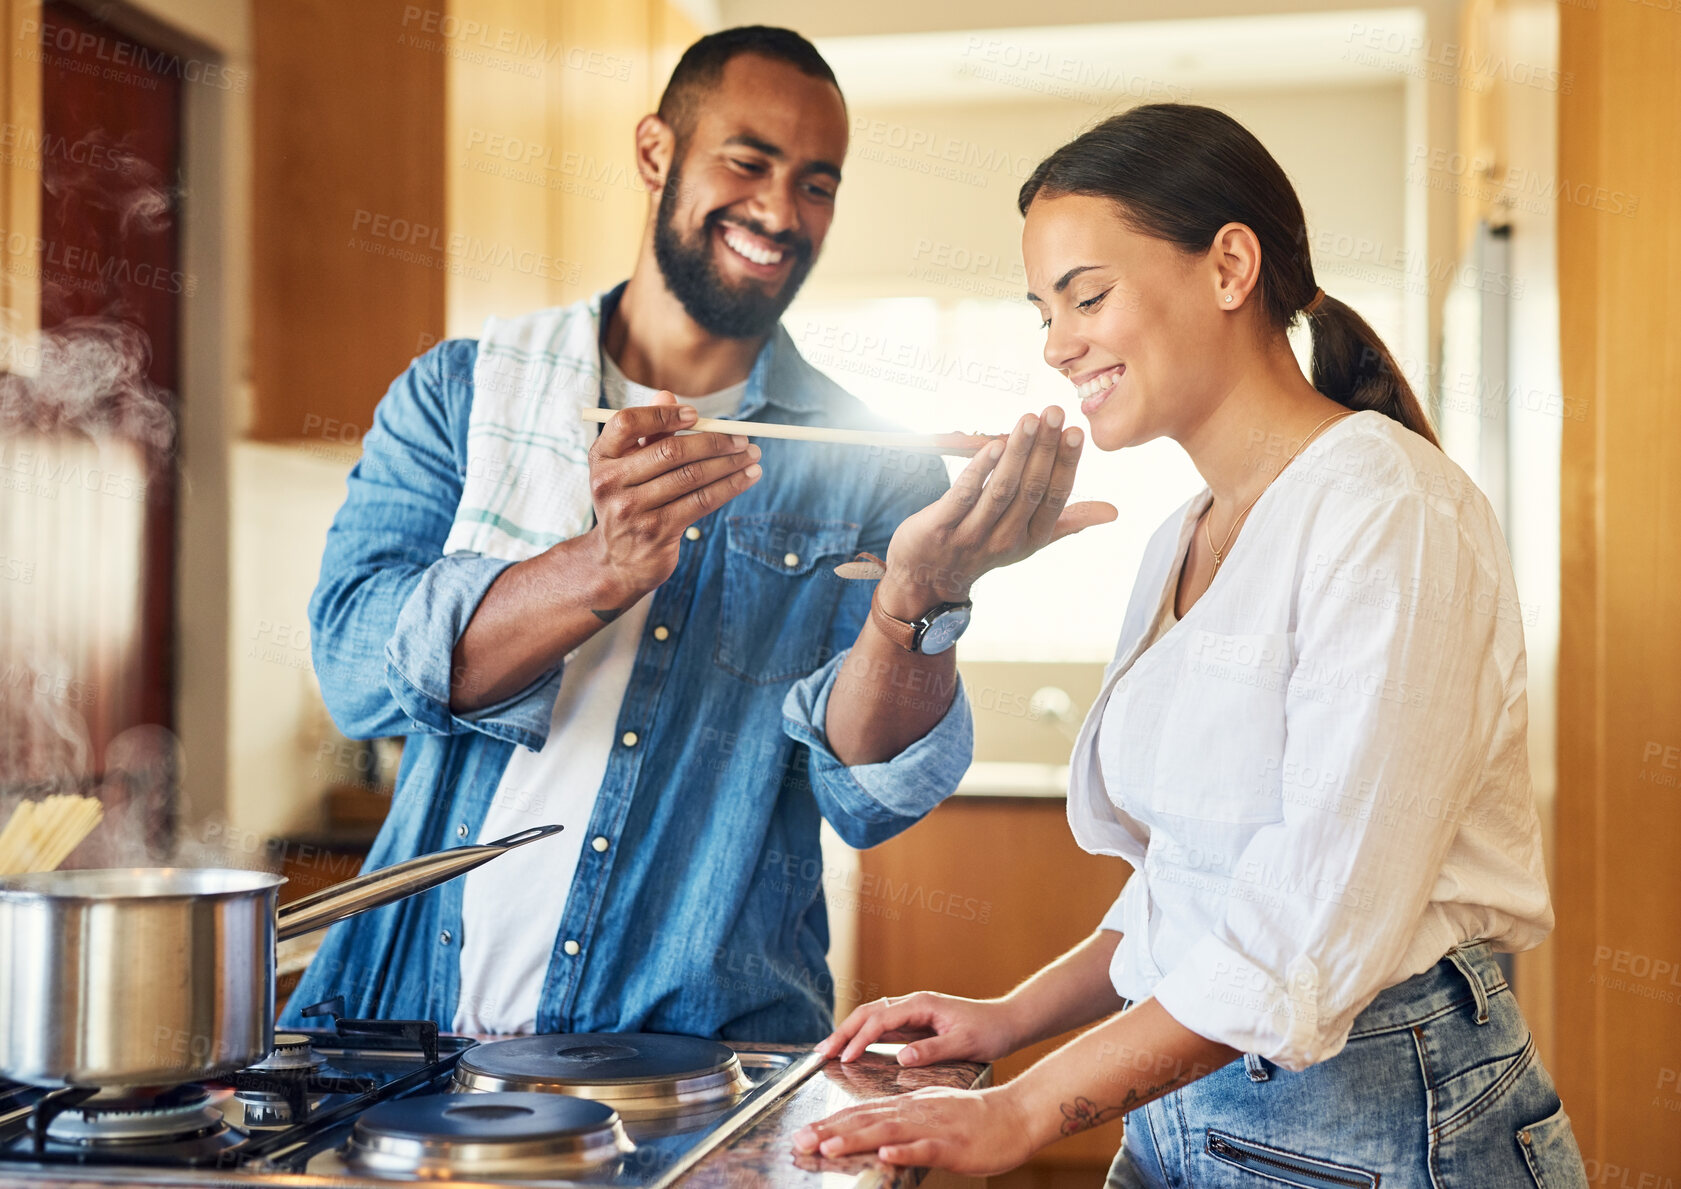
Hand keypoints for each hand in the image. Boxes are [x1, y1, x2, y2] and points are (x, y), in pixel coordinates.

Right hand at [585, 391, 760, 608]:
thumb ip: (646, 433)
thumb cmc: (629, 503)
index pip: (627, 423)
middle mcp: (611, 482)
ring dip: (729, 464)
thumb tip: (667, 395)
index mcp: (601, 457)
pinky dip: (729, 487)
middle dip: (713, 442)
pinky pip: (701, 502)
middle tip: (743, 439)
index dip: (663, 415)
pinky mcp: (656, 532)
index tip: (697, 415)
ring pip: (691, 477)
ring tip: (752, 456)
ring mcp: (632, 510)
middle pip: (669, 451)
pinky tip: (747, 478)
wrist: (616, 561)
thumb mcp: (627, 468)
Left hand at [792, 1086, 1036, 1174]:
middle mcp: (913, 1112)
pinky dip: (904, 1152)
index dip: (830, 1122)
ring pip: (889, 1132)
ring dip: (857, 1139)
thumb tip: (873, 1131)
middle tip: (799, 1140)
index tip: (801, 1132)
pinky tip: (885, 1157)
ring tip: (828, 1147)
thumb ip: (901, 1118)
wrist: (1014, 1115)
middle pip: (866, 1120)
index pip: (861, 1112)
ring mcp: (933, 1127)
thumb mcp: (930, 1111)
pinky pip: (925, 1149)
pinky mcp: (953, 1146)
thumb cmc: (972, 1118)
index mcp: (906, 1105)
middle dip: (830, 1130)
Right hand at [815, 991, 1021, 1065]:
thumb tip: (901, 1058)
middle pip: (868, 1013)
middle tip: (820, 1052)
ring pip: (871, 1018)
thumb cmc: (989, 1032)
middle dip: (843, 1031)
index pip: (881, 1020)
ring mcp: (912, 1013)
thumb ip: (932, 1050)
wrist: (1006, 1023)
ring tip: (827, 1050)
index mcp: (921, 1005)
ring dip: (848, 1032)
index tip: (844, 1058)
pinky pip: (882, 1027)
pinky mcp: (914, 1024)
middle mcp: (913, 1004)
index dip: (860, 1038)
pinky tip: (851, 1049)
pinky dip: (862, 1036)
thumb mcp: (964, 1044)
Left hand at [878, 407, 1115, 614]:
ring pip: (1001, 490)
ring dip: (1017, 453)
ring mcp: (972, 535)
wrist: (927, 580)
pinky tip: (993, 445)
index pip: (1055, 497)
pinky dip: (980, 470)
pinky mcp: (940, 528)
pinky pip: (964, 495)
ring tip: (1028, 420)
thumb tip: (1112, 511)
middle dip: (1045, 449)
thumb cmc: (982, 550)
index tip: (1076, 431)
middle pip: (1030, 489)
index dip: (1066, 464)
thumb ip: (1067, 521)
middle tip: (1054, 411)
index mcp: (1031, 538)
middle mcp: (1005, 539)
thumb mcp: (1028, 541)